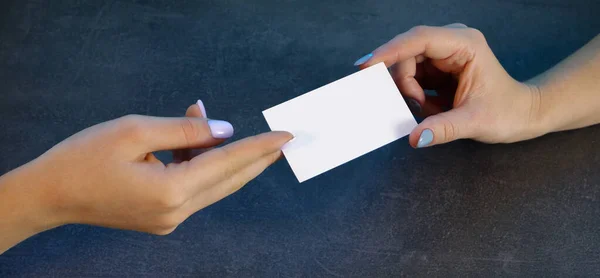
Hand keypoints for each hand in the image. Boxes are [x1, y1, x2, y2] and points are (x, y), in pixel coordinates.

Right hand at [15, 101, 291, 235]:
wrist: (49, 195)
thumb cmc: (84, 158)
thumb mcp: (136, 130)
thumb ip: (186, 130)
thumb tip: (226, 131)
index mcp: (171, 191)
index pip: (228, 163)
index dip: (259, 147)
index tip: (286, 137)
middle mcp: (177, 212)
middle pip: (229, 180)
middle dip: (256, 159)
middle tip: (281, 142)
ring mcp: (169, 220)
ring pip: (211, 184)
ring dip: (220, 155)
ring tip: (212, 123)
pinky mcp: (161, 219)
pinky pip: (193, 189)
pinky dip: (199, 165)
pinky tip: (193, 142)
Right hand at [354, 23, 543, 147]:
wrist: (523, 114)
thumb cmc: (507, 112)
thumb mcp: (475, 122)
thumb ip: (444, 129)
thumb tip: (415, 137)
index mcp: (465, 44)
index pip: (419, 39)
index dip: (390, 51)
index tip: (367, 65)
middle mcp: (452, 42)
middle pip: (408, 53)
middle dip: (402, 81)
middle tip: (414, 105)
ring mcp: (444, 53)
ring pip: (407, 65)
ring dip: (410, 90)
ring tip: (430, 108)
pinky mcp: (439, 66)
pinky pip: (412, 76)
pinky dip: (414, 94)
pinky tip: (429, 106)